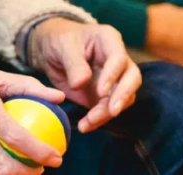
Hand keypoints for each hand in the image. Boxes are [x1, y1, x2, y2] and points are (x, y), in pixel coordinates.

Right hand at [0, 37, 65, 173]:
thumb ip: (27, 86)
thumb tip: (58, 97)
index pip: (16, 137)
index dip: (40, 152)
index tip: (56, 157)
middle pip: (3, 167)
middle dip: (27, 174)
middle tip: (41, 168)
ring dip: (9, 171)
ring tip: (24, 163)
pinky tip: (0, 156)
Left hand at [27, 18, 140, 132]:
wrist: (51, 51)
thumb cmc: (60, 40)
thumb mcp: (63, 46)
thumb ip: (73, 64)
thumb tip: (81, 84)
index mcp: (109, 40)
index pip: (119, 58)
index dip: (113, 75)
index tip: (101, 91)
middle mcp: (118, 60)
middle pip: (132, 78)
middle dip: (123, 96)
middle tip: (112, 111)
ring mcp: (114, 79)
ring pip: (123, 98)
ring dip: (108, 113)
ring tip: (88, 122)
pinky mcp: (105, 96)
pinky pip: (108, 109)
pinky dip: (99, 120)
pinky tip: (86, 126)